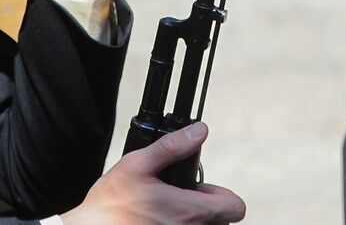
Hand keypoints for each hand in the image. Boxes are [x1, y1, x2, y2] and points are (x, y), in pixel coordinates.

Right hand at [60, 123, 245, 224]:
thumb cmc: (109, 204)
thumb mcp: (138, 165)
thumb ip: (172, 147)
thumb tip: (199, 131)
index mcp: (188, 212)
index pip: (236, 208)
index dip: (223, 196)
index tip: (200, 191)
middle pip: (221, 222)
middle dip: (206, 210)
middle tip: (179, 200)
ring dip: (193, 221)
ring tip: (166, 213)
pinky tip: (155, 221)